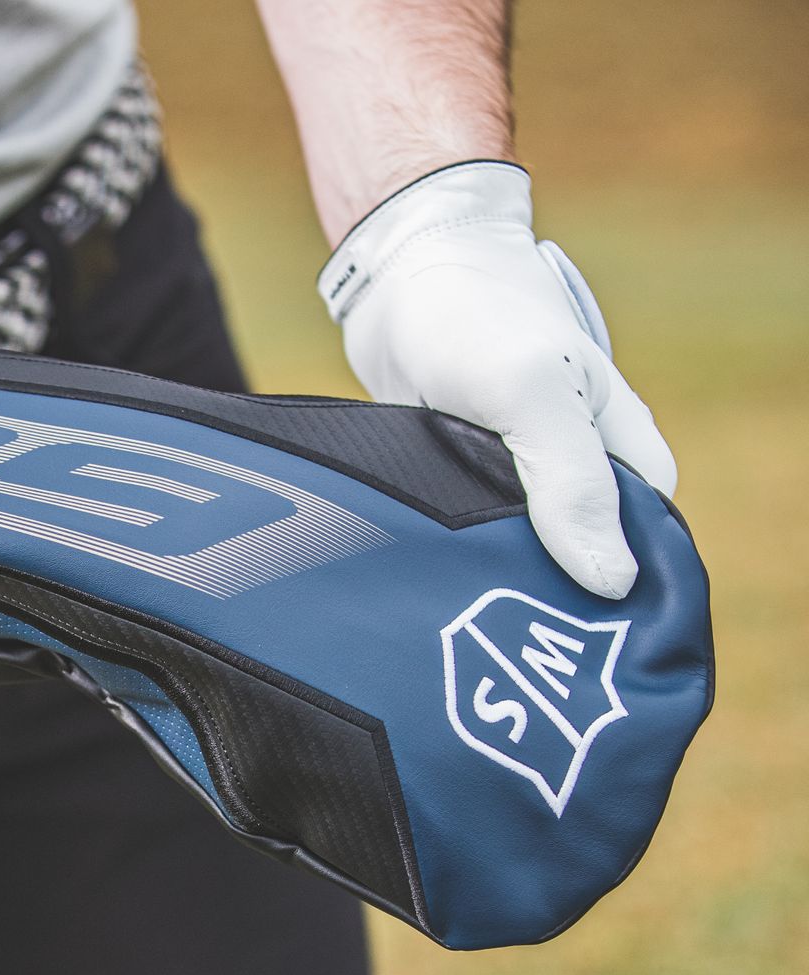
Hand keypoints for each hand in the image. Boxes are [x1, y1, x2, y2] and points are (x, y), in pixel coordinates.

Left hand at [318, 162, 676, 598]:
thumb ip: (572, 483)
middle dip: (542, 589)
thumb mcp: (533, 397)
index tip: (570, 628)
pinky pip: (461, 531)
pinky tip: (422, 583)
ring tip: (455, 617)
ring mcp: (512, 472)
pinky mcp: (456, 477)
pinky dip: (446, 551)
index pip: (640, 542)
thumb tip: (613, 581)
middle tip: (500, 637)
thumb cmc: (477, 319)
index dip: (616, 584)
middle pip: (574, 554)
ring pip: (514, 547)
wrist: (397, 274)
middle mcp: (573, 464)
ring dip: (486, 574)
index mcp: (619, 448)